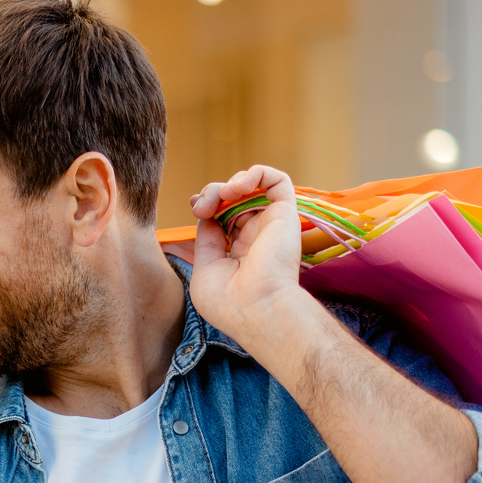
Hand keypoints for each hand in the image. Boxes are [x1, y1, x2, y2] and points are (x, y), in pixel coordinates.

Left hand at [186, 164, 314, 345]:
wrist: (255, 308)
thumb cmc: (227, 301)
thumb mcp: (205, 269)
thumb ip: (206, 240)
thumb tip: (207, 216)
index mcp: (238, 251)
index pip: (224, 216)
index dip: (209, 203)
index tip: (196, 206)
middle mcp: (256, 237)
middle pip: (235, 199)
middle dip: (213, 193)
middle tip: (201, 206)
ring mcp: (271, 225)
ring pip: (254, 187)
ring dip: (231, 182)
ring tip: (223, 194)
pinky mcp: (286, 214)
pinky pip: (278, 180)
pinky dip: (257, 173)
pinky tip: (238, 188)